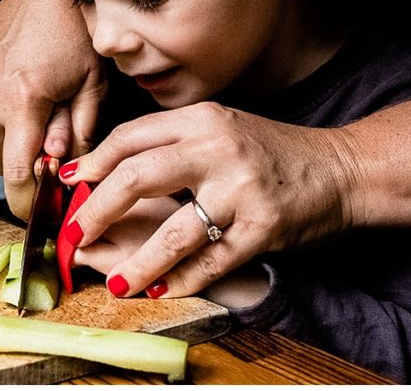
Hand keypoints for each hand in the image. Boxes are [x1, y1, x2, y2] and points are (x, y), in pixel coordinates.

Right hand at [0, 0, 106, 217]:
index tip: (39, 216)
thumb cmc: (81, 30)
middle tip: (47, 166)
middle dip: (18, 172)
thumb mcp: (93, 86)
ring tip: (36, 127)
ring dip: (6, 144)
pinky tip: (22, 99)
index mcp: (23, 100)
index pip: (16, 173)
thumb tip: (67, 171)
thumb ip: (79, 132)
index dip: (26, 203)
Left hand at [58, 101, 353, 296]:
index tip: (69, 183)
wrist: (341, 167)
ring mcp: (241, 189)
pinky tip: (163, 290)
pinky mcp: (263, 227)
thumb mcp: (219, 128)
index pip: (130, 138)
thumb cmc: (270, 151)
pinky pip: (212, 261)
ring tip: (117, 283)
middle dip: (97, 210)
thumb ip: (172, 143)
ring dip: (139, 262)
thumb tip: (108, 171)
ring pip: (174, 231)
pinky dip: (184, 280)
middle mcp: (217, 148)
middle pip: (138, 177)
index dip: (93, 162)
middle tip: (74, 235)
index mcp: (201, 119)